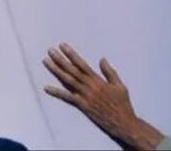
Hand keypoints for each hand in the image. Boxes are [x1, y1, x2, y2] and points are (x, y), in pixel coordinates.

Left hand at [43, 43, 162, 149]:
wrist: (124, 124)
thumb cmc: (123, 105)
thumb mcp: (120, 86)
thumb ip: (110, 72)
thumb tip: (102, 59)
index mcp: (98, 81)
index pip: (82, 64)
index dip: (71, 54)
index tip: (62, 46)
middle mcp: (90, 86)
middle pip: (72, 70)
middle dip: (60, 59)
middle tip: (50, 50)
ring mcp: (85, 96)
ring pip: (67, 80)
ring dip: (56, 70)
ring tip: (46, 61)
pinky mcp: (83, 106)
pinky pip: (68, 98)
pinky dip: (57, 92)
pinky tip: (46, 87)